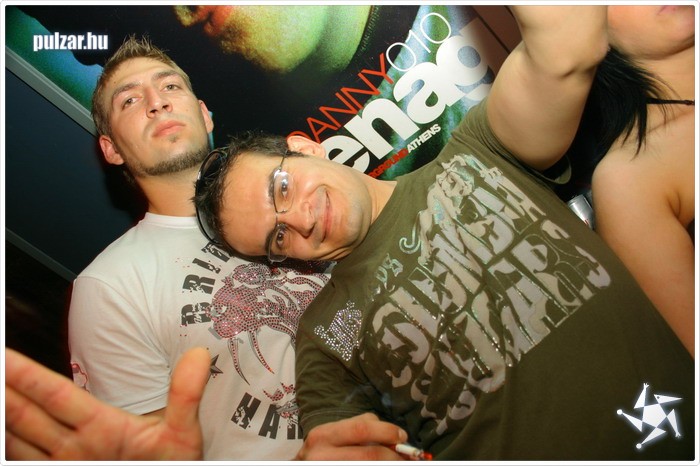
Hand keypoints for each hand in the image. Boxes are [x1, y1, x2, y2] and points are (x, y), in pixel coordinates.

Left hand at [4, 347, 209, 459]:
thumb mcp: (184, 437)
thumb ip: (186, 395)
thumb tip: (197, 354)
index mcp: (103, 430)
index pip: (55, 396)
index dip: (25, 375)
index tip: (3, 355)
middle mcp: (75, 450)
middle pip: (25, 416)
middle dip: (3, 390)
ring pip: (17, 440)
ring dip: (3, 415)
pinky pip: (23, 461)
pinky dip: (9, 443)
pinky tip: (5, 432)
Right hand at [294, 413, 409, 460]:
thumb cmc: (322, 453)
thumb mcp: (332, 436)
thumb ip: (359, 429)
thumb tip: (396, 437)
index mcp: (324, 436)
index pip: (362, 428)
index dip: (388, 432)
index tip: (402, 437)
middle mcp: (323, 456)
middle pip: (370, 455)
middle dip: (394, 457)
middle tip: (407, 458)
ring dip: (389, 464)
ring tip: (398, 462)